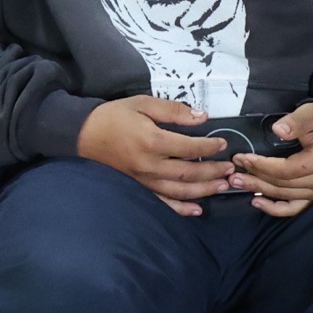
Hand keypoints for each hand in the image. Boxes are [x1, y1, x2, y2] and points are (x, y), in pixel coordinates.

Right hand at [77, 96, 233, 215]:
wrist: (82, 134)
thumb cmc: (112, 116)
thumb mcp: (141, 103)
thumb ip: (173, 110)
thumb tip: (202, 117)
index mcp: (153, 141)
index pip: (190, 147)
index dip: (210, 146)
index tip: (223, 143)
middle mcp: (151, 165)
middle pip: (190, 173)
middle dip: (213, 171)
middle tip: (230, 169)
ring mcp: (144, 180)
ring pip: (180, 191)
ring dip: (204, 190)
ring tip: (222, 186)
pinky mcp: (138, 187)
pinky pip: (162, 202)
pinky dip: (181, 209)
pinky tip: (197, 210)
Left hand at [232, 102, 312, 217]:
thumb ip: (296, 122)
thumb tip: (278, 130)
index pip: (286, 169)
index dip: (262, 165)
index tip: (243, 158)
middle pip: (283, 185)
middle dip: (255, 178)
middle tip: (232, 173)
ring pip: (286, 196)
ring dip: (260, 191)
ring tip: (237, 183)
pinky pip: (296, 207)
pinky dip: (276, 209)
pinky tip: (257, 203)